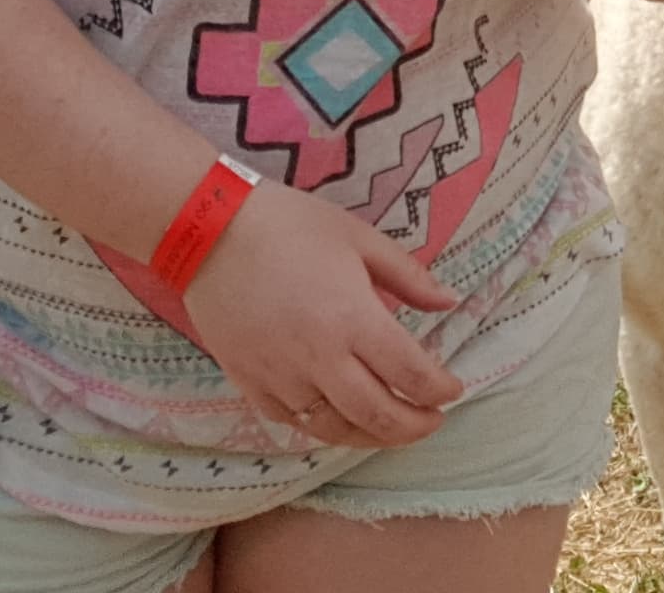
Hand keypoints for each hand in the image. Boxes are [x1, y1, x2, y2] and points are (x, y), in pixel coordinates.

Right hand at [178, 177, 463, 447]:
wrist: (210, 232)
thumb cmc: (290, 225)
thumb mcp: (359, 237)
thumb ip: (408, 275)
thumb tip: (450, 300)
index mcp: (353, 319)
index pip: (409, 373)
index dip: (439, 389)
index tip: (454, 390)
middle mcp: (319, 358)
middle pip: (376, 414)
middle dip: (413, 426)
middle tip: (433, 421)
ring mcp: (280, 377)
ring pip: (333, 428)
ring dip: (370, 437)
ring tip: (393, 430)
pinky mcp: (249, 383)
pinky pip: (291, 422)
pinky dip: (323, 429)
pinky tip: (340, 421)